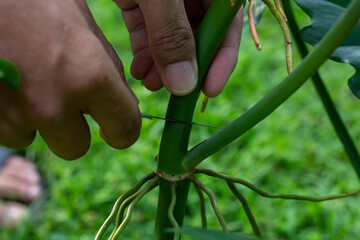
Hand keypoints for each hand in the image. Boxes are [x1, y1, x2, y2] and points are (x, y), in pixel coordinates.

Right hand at [0, 0, 140, 159]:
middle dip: (75, 129)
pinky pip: (8, 132)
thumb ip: (107, 66)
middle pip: (76, 148)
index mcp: (88, 75)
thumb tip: (125, 101)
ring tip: (28, 81)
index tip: (116, 131)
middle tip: (65, 102)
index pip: (123, 128)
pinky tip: (9, 84)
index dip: (123, 132)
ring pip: (36, 139)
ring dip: (37, 121)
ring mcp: (14, 114)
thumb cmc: (32, 0)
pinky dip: (12, 115)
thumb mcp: (81, 22)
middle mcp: (52, 104)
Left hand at [114, 0, 243, 96]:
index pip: (227, 26)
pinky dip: (145, 52)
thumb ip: (172, 33)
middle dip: (184, 67)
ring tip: (148, 83)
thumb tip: (185, 85)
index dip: (222, 60)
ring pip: (172, 39)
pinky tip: (138, 69)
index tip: (209, 91)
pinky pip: (149, 31)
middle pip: (198, 37)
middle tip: (170, 91)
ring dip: (162, 65)